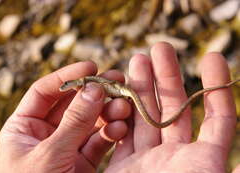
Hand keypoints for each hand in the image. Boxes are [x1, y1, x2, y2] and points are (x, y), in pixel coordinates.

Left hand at [0, 61, 131, 172]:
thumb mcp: (49, 155)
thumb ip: (73, 123)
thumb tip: (93, 89)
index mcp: (25, 127)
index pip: (45, 91)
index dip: (68, 76)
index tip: (91, 67)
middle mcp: (46, 133)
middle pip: (72, 103)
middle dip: (94, 91)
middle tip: (117, 80)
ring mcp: (66, 146)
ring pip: (89, 121)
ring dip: (107, 111)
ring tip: (124, 104)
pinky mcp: (83, 161)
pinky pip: (99, 141)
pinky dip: (110, 132)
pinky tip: (120, 126)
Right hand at [105, 42, 236, 172]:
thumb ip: (235, 171)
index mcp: (202, 159)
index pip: (217, 118)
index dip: (216, 86)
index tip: (212, 57)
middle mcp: (174, 156)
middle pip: (173, 107)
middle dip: (167, 75)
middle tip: (160, 47)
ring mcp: (147, 159)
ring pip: (145, 115)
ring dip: (141, 86)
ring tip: (138, 59)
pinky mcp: (122, 164)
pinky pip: (120, 133)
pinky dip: (118, 112)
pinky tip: (117, 93)